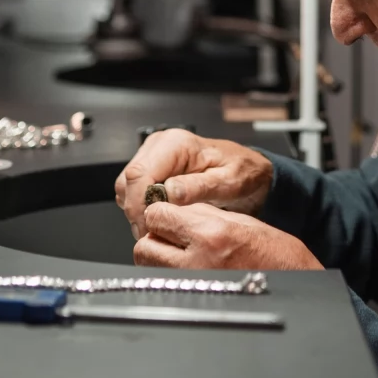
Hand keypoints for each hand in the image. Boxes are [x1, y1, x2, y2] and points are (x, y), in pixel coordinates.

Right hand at [114, 129, 273, 239]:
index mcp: (177, 144)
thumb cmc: (243, 173)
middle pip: (129, 182)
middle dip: (138, 212)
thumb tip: (170, 192)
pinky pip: (134, 192)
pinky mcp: (153, 170)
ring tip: (160, 228)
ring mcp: (154, 157)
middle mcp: (161, 146)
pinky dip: (142, 209)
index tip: (151, 227)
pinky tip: (161, 219)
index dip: (140, 204)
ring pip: (127, 188)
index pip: (140, 174)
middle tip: (155, 233)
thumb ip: (200, 187)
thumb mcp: (230, 182)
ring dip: (138, 212)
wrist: (250, 172)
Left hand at [134, 202, 322, 270]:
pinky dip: (166, 273)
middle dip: (154, 236)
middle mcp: (199, 260)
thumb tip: (173, 210)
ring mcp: (194, 283)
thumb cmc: (275, 252)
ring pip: (148, 266)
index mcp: (212, 233)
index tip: (168, 213)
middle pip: (145, 244)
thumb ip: (201, 214)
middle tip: (171, 234)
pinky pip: (163, 283)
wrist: (296, 281)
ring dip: (156, 256)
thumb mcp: (238, 220)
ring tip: (178, 252)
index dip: (160, 211)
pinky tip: (184, 267)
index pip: (157, 216)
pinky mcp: (194, 297)